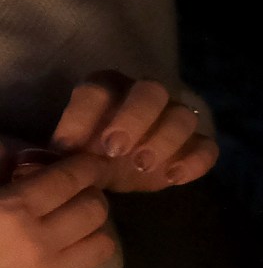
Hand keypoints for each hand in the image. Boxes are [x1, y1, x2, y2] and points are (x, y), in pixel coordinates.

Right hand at [0, 152, 113, 267]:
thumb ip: (0, 169)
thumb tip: (24, 154)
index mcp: (12, 212)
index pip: (68, 180)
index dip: (87, 166)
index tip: (93, 162)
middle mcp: (39, 243)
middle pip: (95, 210)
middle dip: (92, 195)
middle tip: (81, 193)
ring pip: (103, 243)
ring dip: (93, 229)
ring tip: (76, 224)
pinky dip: (80, 256)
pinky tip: (62, 250)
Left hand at [50, 73, 217, 192]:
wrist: (122, 169)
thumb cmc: (93, 155)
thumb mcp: (72, 154)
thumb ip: (63, 154)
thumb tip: (51, 161)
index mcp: (108, 89)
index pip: (98, 90)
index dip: (85, 116)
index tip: (73, 149)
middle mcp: (145, 96)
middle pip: (150, 91)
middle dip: (134, 118)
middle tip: (117, 151)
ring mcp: (176, 118)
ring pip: (183, 116)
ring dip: (163, 140)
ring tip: (142, 166)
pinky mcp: (197, 145)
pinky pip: (207, 146)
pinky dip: (193, 161)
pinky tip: (172, 179)